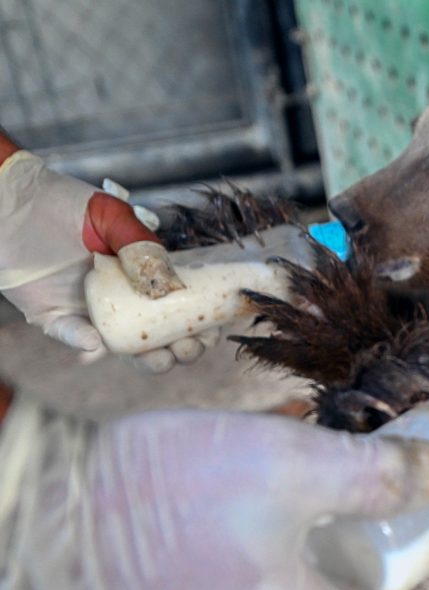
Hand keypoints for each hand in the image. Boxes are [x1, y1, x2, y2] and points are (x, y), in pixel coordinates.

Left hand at [0, 151, 215, 370]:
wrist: (10, 200)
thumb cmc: (65, 204)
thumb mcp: (115, 219)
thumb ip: (143, 249)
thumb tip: (169, 290)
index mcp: (142, 277)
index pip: (182, 308)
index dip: (203, 322)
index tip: (218, 327)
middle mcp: (121, 300)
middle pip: (161, 337)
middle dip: (185, 348)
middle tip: (193, 344)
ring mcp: (90, 312)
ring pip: (126, 349)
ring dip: (149, 359)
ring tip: (163, 357)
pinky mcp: (53, 317)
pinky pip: (70, 336)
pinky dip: (83, 342)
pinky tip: (96, 343)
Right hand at [0, 403, 428, 589]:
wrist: (37, 511)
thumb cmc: (157, 492)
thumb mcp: (289, 462)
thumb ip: (376, 475)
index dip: (428, 587)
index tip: (421, 544)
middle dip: (367, 566)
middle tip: (361, 513)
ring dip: (312, 561)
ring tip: (300, 500)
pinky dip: (261, 573)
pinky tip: (244, 519)